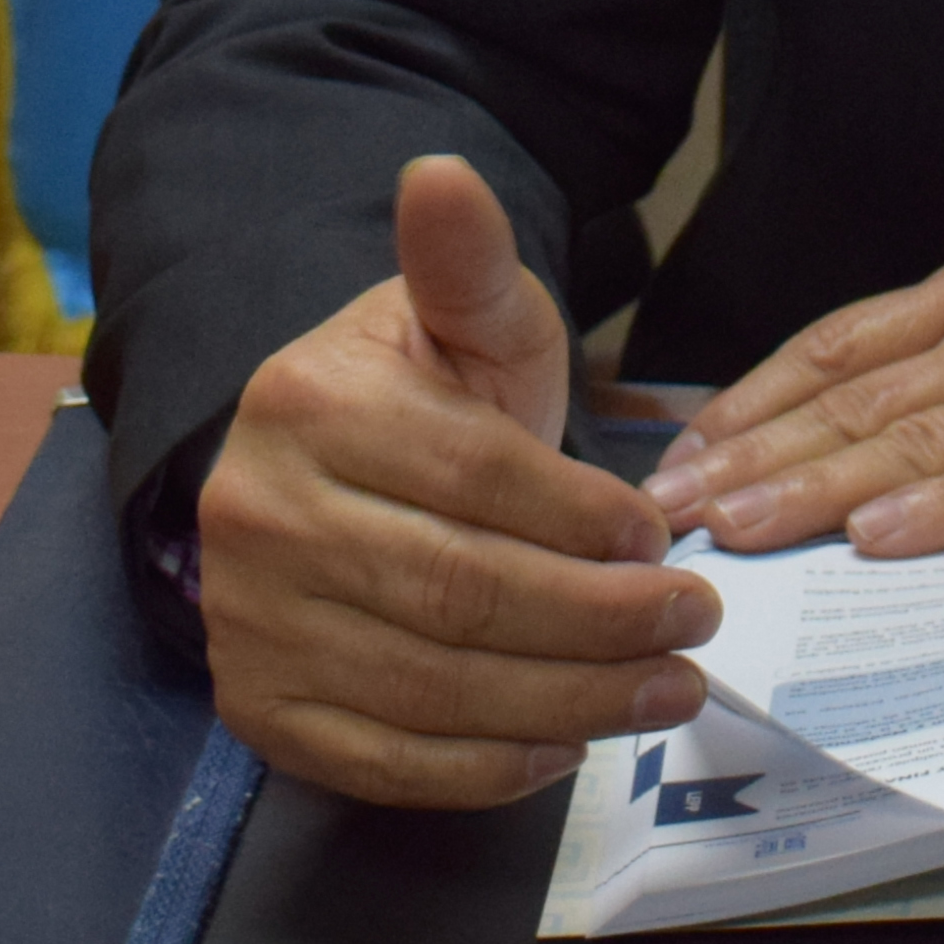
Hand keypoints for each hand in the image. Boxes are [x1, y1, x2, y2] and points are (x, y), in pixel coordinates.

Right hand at [192, 156, 716, 809]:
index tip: (665, 539)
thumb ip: (470, 265)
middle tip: (695, 626)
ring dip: (570, 702)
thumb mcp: (465, 321)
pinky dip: (487, 769)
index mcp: (311, 403)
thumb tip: (442, 173)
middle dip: (601, 621)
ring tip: (664, 689)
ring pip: (433, 687)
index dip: (585, 518)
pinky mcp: (260, 710)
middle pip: (461, 592)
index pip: (477, 478)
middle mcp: (259, 515)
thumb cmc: (424, 397)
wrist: (328, 474)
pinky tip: (564, 744)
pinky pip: (385, 763)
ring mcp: (249, 623)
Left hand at [642, 204, 943, 558]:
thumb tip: (891, 414)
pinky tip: (883, 535)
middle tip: (671, 506)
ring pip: (918, 435)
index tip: (689, 447)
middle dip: (755, 454)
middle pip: (857, 395)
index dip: (756, 398)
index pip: (843, 341)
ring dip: (816, 486)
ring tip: (738, 528)